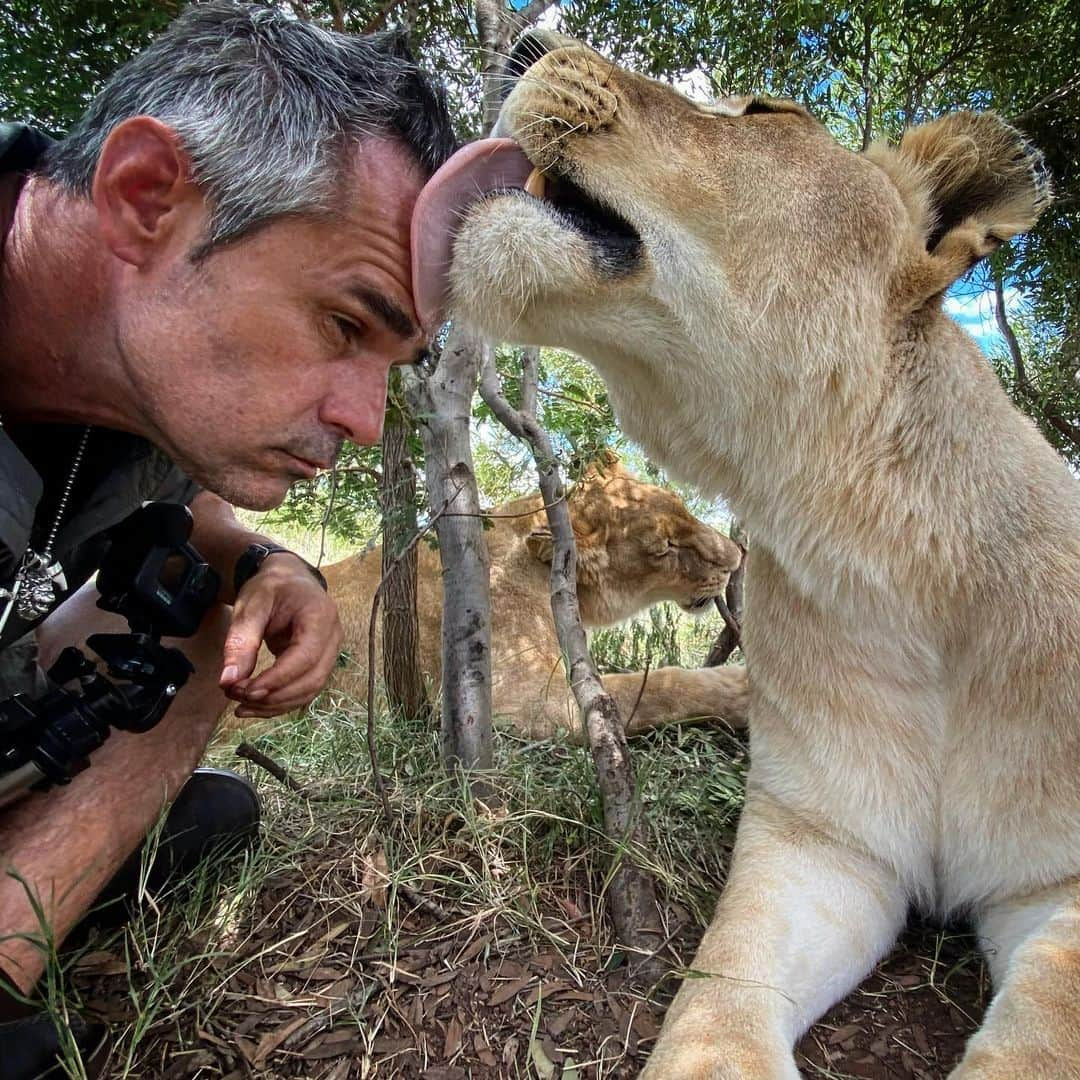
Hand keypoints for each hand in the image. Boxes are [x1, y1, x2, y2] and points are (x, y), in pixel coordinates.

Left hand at [218, 553, 341, 717]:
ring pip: (310, 690)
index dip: (277, 679)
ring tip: (241, 706)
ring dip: (276, 704)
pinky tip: (254, 706)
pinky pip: (305, 689)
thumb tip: (228, 681)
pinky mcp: (320, 663)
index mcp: (320, 616)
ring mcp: (331, 652)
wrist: (288, 580)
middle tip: (237, 696)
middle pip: (312, 679)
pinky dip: (280, 702)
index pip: (305, 657)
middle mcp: (333, 636)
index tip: (244, 690)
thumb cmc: (271, 588)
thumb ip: (241, 642)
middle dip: (274, 696)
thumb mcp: (251, 606)